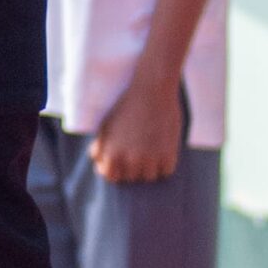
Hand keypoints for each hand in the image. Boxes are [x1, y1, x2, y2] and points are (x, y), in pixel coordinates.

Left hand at [91, 69, 184, 183]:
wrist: (152, 90)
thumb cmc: (126, 106)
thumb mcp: (106, 125)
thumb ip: (100, 147)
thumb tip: (98, 163)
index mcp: (112, 155)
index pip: (111, 177)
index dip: (114, 168)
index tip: (120, 157)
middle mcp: (131, 161)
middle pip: (131, 178)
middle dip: (132, 166)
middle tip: (137, 148)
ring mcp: (151, 160)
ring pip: (149, 177)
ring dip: (149, 166)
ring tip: (149, 147)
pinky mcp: (169, 156)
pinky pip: (165, 171)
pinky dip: (164, 162)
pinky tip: (161, 147)